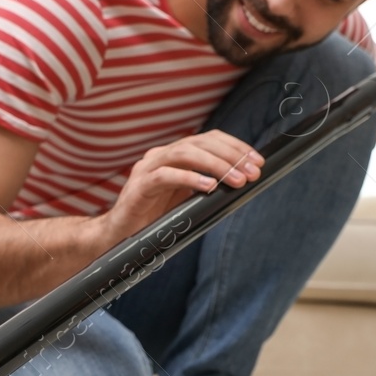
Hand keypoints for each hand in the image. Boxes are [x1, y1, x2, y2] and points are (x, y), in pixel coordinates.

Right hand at [97, 130, 263, 241]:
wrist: (118, 237)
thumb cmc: (153, 219)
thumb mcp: (186, 199)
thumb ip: (206, 185)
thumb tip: (241, 181)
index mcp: (173, 156)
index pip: (208, 139)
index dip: (235, 146)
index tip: (257, 160)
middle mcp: (159, 155)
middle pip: (200, 142)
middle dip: (231, 156)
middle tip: (252, 171)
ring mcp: (147, 168)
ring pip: (184, 153)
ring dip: (216, 165)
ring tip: (236, 180)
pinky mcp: (138, 186)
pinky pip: (165, 176)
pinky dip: (189, 178)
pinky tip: (209, 186)